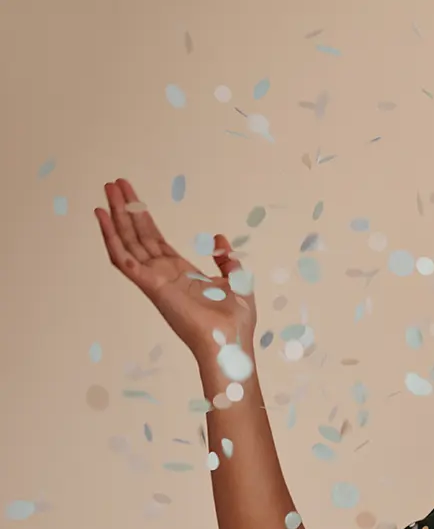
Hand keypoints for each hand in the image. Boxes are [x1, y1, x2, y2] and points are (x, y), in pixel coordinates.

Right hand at [94, 178, 255, 361]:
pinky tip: (102, 218)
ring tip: (106, 190)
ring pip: (127, 241)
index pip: (154, 239)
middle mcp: (163, 274)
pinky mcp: (151, 286)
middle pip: (138, 234)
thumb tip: (219, 238)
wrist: (231, 344)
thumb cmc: (234, 323)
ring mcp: (154, 279)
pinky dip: (111, 238)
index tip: (132, 195)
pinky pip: (124, 259)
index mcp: (180, 272)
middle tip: (113, 184)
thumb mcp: (237, 282)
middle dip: (125, 208)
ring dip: (114, 216)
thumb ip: (226, 260)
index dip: (142, 216)